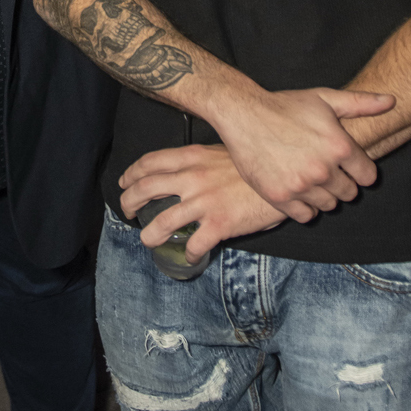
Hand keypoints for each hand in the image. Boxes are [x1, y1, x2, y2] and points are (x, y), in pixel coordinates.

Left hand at [120, 144, 286, 260]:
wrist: (285, 179)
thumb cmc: (257, 167)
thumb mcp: (225, 153)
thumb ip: (202, 161)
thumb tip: (186, 170)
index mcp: (193, 157)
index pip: (150, 162)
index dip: (132, 174)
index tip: (125, 182)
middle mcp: (193, 178)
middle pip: (146, 189)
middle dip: (129, 202)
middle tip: (128, 211)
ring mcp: (205, 202)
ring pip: (162, 223)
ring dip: (149, 235)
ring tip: (147, 240)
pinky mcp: (220, 224)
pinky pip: (195, 245)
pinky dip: (190, 255)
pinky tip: (192, 257)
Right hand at [210, 85, 394, 221]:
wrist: (243, 115)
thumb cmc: (285, 105)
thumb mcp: (325, 98)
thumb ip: (361, 103)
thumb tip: (392, 100)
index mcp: (339, 147)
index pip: (367, 176)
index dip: (359, 171)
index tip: (348, 167)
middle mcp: (323, 170)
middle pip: (348, 194)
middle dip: (342, 184)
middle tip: (326, 172)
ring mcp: (301, 186)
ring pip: (328, 206)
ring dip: (324, 196)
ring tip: (311, 181)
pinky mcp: (280, 197)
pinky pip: (305, 215)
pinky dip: (305, 207)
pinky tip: (298, 192)